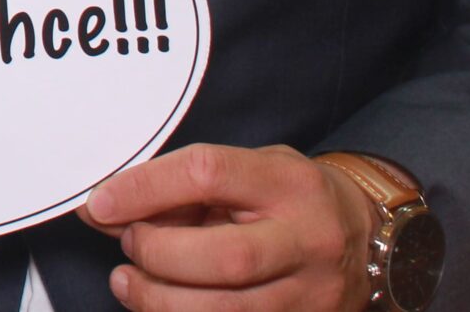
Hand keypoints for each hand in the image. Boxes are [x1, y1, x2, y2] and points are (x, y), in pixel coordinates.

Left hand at [85, 143, 376, 311]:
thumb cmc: (293, 198)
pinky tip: (162, 306)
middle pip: (223, 257)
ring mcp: (311, 294)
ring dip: (160, 299)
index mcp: (288, 184)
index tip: (101, 202)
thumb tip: (103, 209)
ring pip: (227, 310)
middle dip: (158, 254)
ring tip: (129, 282)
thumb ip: (181, 188)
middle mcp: (307, 240)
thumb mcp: (248, 171)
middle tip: (128, 243)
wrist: (368, 239)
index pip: (208, 174)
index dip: (145, 188)